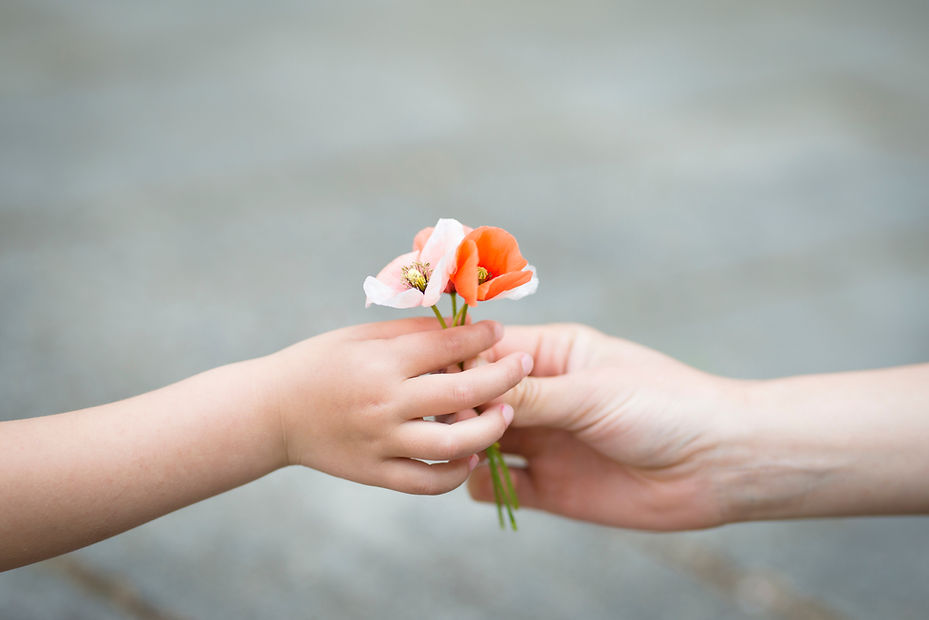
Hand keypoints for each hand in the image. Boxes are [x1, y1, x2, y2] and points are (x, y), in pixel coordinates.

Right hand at [265, 318, 532, 494]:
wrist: (271, 413)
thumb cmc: (318, 364)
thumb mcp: (359, 337)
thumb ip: (410, 332)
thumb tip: (460, 328)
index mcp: (381, 361)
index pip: (448, 346)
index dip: (482, 337)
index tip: (499, 331)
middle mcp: (385, 402)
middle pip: (463, 392)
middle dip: (503, 377)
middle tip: (523, 365)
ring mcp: (381, 442)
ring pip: (454, 443)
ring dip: (490, 428)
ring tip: (506, 415)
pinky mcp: (376, 473)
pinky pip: (428, 482)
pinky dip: (456, 473)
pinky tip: (471, 455)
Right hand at [468, 323, 744, 529]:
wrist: (717, 465)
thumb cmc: (664, 407)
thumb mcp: (592, 392)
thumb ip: (530, 394)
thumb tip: (467, 388)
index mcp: (552, 356)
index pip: (488, 351)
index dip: (459, 363)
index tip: (436, 379)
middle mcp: (542, 396)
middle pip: (477, 397)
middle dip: (456, 407)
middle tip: (447, 421)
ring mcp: (545, 440)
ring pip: (481, 439)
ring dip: (465, 444)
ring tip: (462, 449)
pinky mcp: (550, 486)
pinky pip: (500, 485)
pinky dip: (482, 484)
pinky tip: (484, 479)